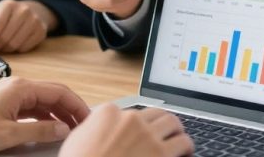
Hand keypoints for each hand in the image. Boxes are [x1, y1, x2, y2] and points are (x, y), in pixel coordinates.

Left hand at [0, 0, 57, 52]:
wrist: (29, 11)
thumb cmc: (3, 17)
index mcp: (7, 5)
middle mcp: (23, 10)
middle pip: (6, 36)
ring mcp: (34, 20)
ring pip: (15, 44)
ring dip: (6, 49)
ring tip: (3, 44)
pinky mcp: (41, 31)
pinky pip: (25, 48)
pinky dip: (17, 49)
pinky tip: (15, 43)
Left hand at [0, 77, 89, 155]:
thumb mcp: (9, 134)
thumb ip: (40, 131)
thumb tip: (63, 128)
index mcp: (21, 88)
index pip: (60, 92)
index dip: (78, 106)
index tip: (89, 119)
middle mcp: (18, 86)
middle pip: (54, 94)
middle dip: (71, 109)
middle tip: (84, 126)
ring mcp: (10, 94)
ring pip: (43, 101)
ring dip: (58, 114)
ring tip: (70, 129)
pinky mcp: (4, 103)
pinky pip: (32, 107)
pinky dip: (44, 117)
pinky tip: (49, 128)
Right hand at [60, 104, 192, 156]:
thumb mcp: (76, 140)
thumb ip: (92, 128)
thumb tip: (99, 128)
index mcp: (109, 113)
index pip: (131, 110)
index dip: (137, 123)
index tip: (139, 131)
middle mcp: (131, 120)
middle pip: (156, 112)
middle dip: (161, 123)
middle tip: (165, 132)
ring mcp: (148, 136)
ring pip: (173, 123)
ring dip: (177, 132)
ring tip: (179, 140)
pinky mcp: (162, 154)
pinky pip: (184, 143)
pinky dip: (186, 148)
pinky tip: (185, 152)